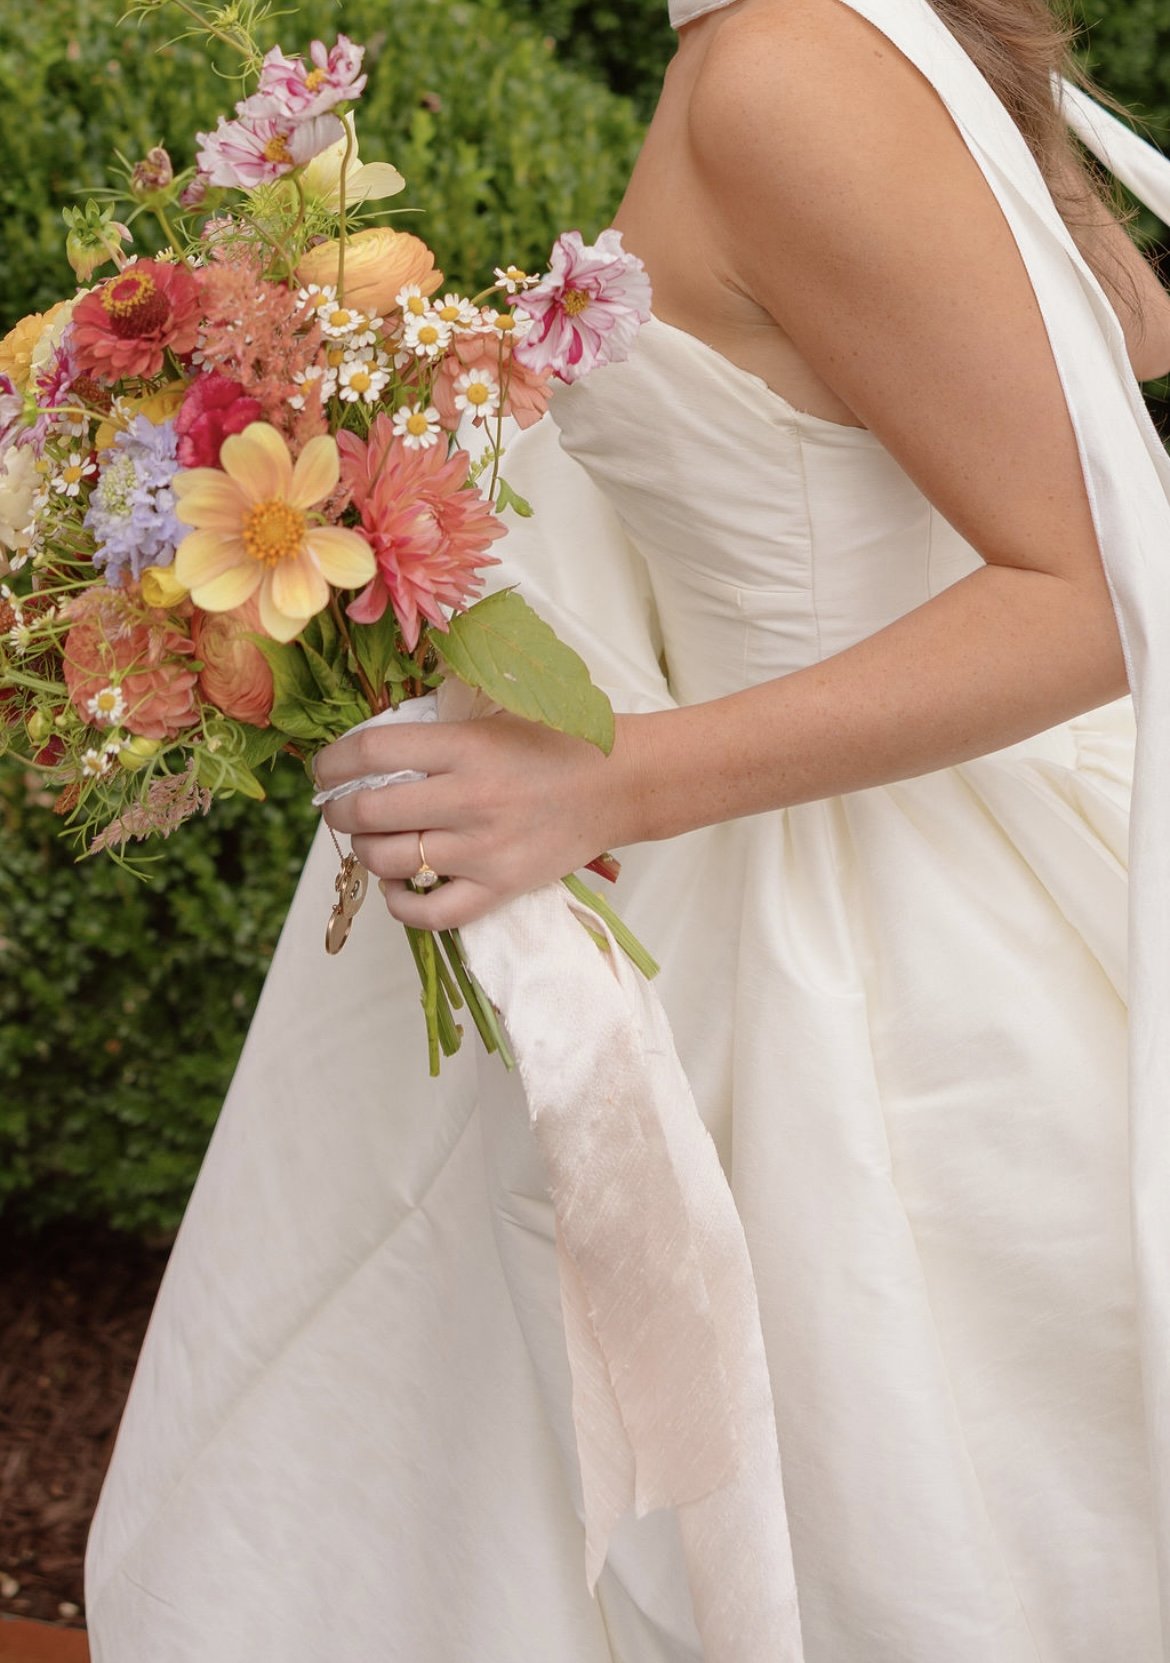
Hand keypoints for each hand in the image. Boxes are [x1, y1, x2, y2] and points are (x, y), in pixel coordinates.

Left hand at [314, 711, 637, 927]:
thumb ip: (432, 736)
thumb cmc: (551, 746)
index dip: (332, 762)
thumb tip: (362, 755)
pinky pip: (430, 913)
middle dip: (340, 811)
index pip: (372, 752)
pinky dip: (400, 904)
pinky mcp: (500, 889)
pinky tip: (399, 886)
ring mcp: (484, 851)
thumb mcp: (488, 721)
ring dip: (366, 852)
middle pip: (369, 812)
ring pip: (389, 861)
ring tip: (374, 841)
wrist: (618, 784)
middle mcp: (470, 799)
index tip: (324, 769)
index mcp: (465, 747)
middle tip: (341, 808)